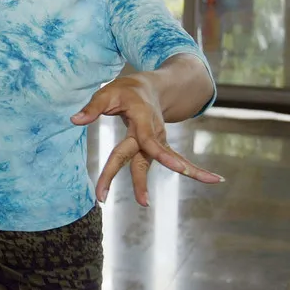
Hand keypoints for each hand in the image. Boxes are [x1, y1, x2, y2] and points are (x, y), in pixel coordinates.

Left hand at [72, 75, 222, 206]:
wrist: (151, 85)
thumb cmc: (126, 90)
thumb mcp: (107, 92)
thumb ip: (92, 107)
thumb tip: (74, 120)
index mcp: (141, 119)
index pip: (141, 142)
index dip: (140, 160)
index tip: (134, 180)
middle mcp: (153, 132)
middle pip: (146, 159)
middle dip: (141, 182)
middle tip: (142, 203)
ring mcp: (159, 141)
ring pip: (165, 163)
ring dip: (178, 178)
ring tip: (164, 203)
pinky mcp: (160, 146)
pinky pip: (175, 161)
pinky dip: (195, 171)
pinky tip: (215, 180)